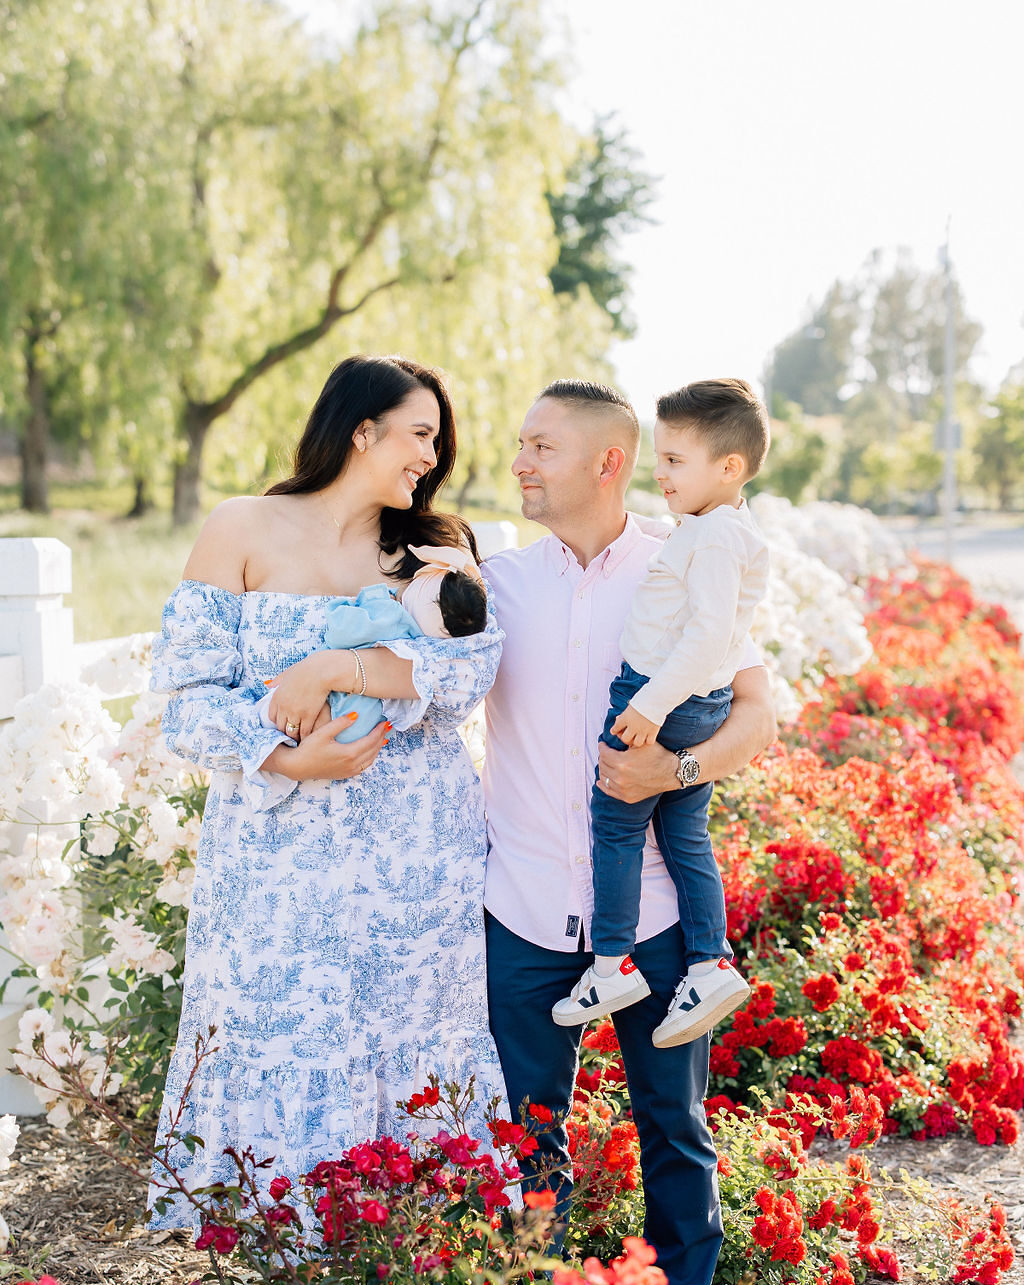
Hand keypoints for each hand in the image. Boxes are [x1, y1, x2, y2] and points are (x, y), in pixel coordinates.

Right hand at [261, 717, 390, 780]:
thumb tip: (356, 715)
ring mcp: (348, 771)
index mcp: (349, 753)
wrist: (297, 767)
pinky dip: (370, 758)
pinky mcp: (344, 774)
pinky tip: (370, 752)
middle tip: (387, 727)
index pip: (371, 740)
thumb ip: (340, 723)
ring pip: (370, 760)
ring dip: (377, 749)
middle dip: (381, 738)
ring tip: (382, 738)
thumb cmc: (308, 749)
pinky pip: (363, 766)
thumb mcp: (323, 733)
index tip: (385, 722)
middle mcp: (352, 764)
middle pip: (373, 750)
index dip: (379, 731)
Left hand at [265, 654, 334, 740]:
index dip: (278, 721)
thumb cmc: (306, 669)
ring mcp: (295, 713)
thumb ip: (277, 680)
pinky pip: (304, 732)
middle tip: (293, 733)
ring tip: (300, 738)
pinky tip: (309, 737)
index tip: (284, 722)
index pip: (271, 716)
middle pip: (280, 727)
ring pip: (291, 732)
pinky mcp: (308, 716)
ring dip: (295, 736)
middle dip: (286, 731)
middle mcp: (283, 707)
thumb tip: (268, 684)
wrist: (321, 671)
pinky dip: (306, 736)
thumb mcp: (287, 673)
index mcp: (277, 697)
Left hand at [597, 740, 679, 803]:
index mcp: (622, 763)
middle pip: (602, 765)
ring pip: (604, 777)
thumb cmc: (657, 755)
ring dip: (603, 769)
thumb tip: (614, 734)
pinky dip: (604, 785)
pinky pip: (609, 791)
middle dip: (603, 757)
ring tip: (606, 764)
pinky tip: (601, 781)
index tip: (602, 744)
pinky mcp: (627, 797)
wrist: (672, 773)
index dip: (602, 746)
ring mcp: (623, 789)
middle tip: (606, 753)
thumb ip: (625, 739)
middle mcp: (620, 778)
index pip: (603, 753)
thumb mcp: (640, 743)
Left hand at [610, 704, 660, 746]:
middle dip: (625, 738)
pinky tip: (648, 737)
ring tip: (638, 738)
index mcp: (625, 718)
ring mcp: (643, 730)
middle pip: (625, 739)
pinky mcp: (653, 731)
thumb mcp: (631, 705)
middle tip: (627, 735)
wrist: (655, 699)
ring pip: (637, 743)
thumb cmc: (643, 698)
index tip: (614, 731)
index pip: (616, 728)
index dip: (614, 730)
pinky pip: (649, 742)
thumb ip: (625, 714)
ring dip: (636, 741)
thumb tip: (620, 719)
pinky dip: (648, 741)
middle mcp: (633, 726)